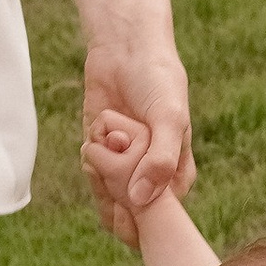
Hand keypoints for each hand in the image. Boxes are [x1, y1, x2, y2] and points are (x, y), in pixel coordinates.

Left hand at [81, 34, 192, 241]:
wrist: (126, 50)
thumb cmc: (158, 82)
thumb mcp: (170, 119)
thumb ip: (160, 160)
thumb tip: (140, 201)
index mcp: (176, 173)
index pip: (163, 215)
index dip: (146, 214)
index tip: (133, 196)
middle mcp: (150, 174)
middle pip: (132, 211)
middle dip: (118, 195)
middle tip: (115, 162)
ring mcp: (123, 166)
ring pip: (108, 196)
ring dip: (101, 176)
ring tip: (107, 142)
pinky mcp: (99, 153)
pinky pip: (91, 175)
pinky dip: (89, 161)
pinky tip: (96, 138)